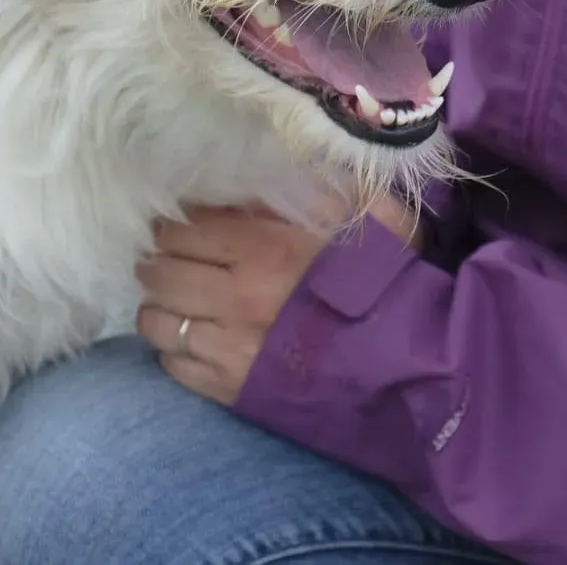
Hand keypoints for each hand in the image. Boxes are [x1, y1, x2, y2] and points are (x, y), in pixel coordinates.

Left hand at [135, 191, 423, 405]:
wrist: (412, 364)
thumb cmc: (390, 282)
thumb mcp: (363, 216)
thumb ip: (315, 190)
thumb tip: (269, 175)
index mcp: (263, 248)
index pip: (181, 229)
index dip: (176, 224)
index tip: (183, 224)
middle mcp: (234, 296)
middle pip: (158, 272)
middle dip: (161, 261)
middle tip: (176, 259)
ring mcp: (228, 347)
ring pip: (155, 321)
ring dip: (162, 305)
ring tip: (180, 300)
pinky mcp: (231, 390)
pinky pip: (173, 365)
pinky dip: (175, 350)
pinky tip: (197, 339)